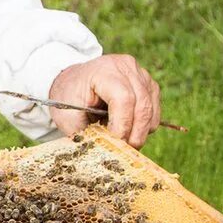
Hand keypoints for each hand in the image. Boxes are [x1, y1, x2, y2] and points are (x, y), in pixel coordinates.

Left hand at [48, 54, 162, 147]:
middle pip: (142, 105)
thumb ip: (86, 134)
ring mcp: (141, 74)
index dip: (122, 125)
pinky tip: (126, 127)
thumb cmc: (69, 98)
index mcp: (104, 71)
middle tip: (123, 151)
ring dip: (140, 132)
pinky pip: (154, 110)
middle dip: (134, 134)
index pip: (123, 98)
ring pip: (151, 110)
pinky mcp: (149, 84)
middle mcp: (126, 67)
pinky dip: (144, 126)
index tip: (115, 144)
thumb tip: (104, 155)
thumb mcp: (68, 116)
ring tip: (121, 139)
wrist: (74, 81)